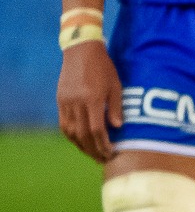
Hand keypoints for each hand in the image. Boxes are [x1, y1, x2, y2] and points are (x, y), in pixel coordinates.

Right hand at [56, 43, 122, 161]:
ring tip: (92, 154)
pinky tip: (80, 142)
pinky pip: (64, 124)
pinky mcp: (60, 101)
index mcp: (92, 99)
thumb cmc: (104, 68)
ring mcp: (66, 102)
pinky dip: (72, 136)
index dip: (104, 144)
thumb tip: (117, 128)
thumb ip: (116, 107)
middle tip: (103, 160)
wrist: (81, 51)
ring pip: (71, 131)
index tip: (112, 153)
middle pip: (83, 134)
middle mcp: (76, 103)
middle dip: (93, 150)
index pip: (97, 129)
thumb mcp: (116, 86)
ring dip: (81, 146)